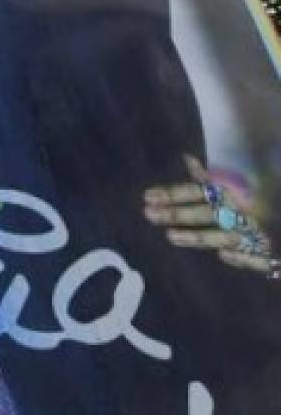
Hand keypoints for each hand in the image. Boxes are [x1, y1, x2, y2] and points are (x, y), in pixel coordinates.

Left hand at [144, 154, 277, 276]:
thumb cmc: (250, 209)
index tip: (147, 196)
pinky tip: (222, 255)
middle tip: (148, 214)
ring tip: (169, 236)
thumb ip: (205, 179)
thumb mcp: (229, 192)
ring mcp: (252, 233)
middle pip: (206, 211)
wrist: (280, 227)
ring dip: (198, 235)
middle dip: (178, 213)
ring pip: (223, 234)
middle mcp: (239, 212)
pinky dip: (241, 257)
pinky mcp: (266, 254)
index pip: (197, 190)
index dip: (173, 193)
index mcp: (229, 195)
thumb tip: (187, 157)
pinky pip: (256, 257)